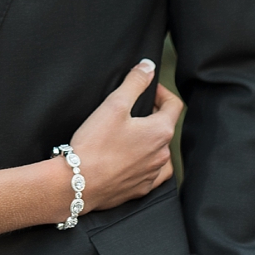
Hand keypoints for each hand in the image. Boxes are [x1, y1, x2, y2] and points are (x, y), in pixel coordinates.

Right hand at [65, 60, 181, 215]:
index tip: (147, 88)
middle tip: (130, 109)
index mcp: (160, 131)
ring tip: (129, 134)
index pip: (174, 105)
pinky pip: (152, 172)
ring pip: (159, 151)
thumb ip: (134, 83)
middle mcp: (163, 154)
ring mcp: (153, 173)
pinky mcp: (141, 188)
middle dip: (152, 115)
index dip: (161, 92)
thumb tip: (149, 67)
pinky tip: (131, 159)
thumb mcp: (114, 105)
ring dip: (149, 140)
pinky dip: (145, 162)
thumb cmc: (96, 144)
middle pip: (165, 127)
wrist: (80, 183)